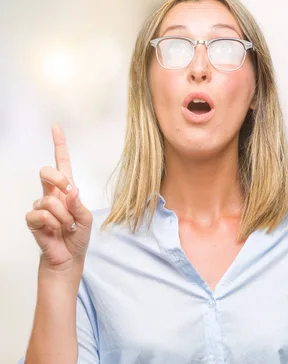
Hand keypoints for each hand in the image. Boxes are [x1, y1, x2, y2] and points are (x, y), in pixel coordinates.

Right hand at [25, 124, 92, 270]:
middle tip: (68, 192)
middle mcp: (52, 194)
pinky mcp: (32, 219)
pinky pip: (41, 214)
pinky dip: (53, 224)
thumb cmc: (77, 236)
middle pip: (47, 172)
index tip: (56, 127)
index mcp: (67, 190)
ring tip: (66, 227)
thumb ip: (78, 204)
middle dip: (58, 178)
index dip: (59, 145)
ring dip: (63, 216)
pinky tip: (55, 231)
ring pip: (50, 200)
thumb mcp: (85, 218)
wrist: (68, 257)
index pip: (62, 164)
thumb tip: (71, 189)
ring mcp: (40, 206)